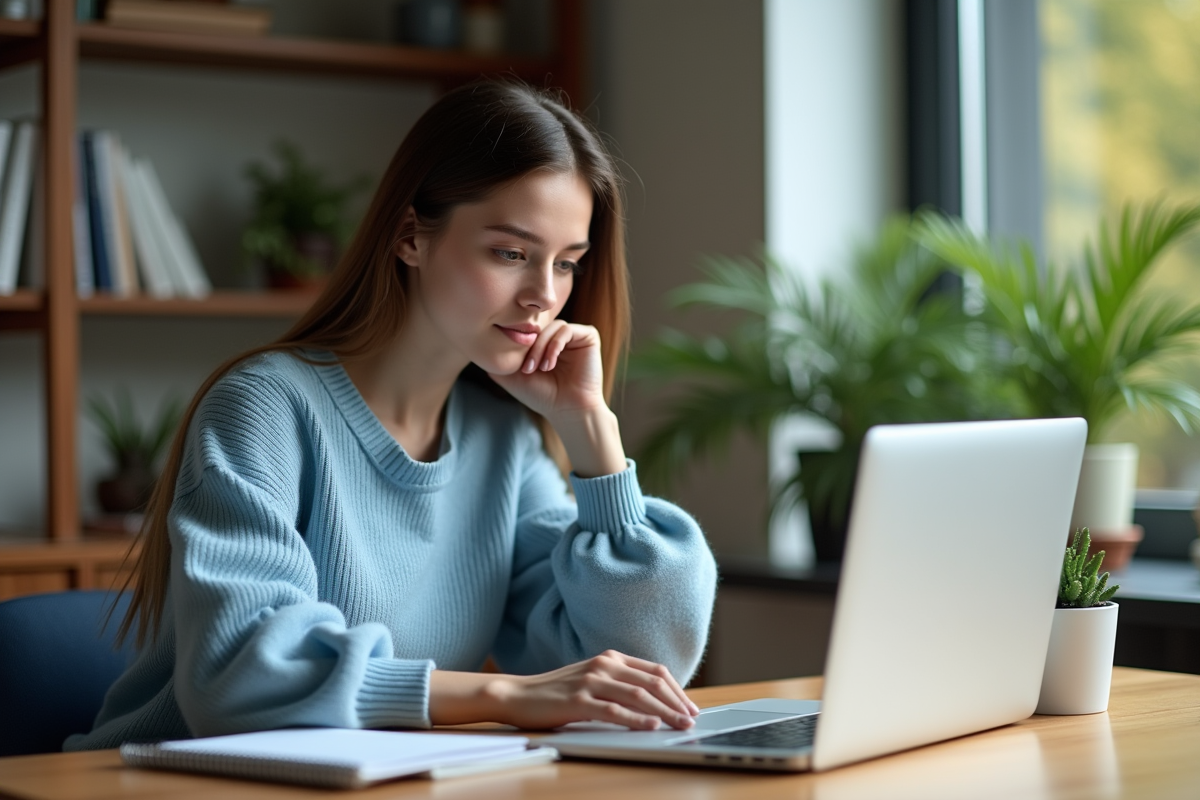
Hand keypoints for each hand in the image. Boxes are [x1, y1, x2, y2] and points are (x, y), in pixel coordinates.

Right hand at [429, 651, 699, 730]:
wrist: (517, 694)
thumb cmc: (555, 693)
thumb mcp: (591, 681)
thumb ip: (618, 685)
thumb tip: (654, 703)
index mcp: (610, 658)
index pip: (654, 671)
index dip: (677, 689)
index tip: (690, 706)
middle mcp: (604, 665)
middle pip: (651, 682)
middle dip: (676, 702)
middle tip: (692, 719)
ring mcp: (591, 681)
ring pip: (638, 696)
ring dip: (664, 712)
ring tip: (680, 725)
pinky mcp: (578, 701)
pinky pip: (614, 710)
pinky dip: (637, 719)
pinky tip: (651, 727)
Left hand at [487, 320, 604, 420]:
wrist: (568, 410)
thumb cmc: (542, 396)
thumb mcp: (512, 377)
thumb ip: (498, 360)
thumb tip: (477, 345)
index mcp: (545, 342)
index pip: (528, 329)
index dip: (520, 344)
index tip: (517, 368)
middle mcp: (560, 336)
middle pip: (538, 327)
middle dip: (530, 347)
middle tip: (527, 369)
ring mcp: (574, 335)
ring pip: (551, 327)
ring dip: (541, 348)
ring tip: (539, 369)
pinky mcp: (588, 336)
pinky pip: (566, 330)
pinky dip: (554, 346)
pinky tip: (550, 365)